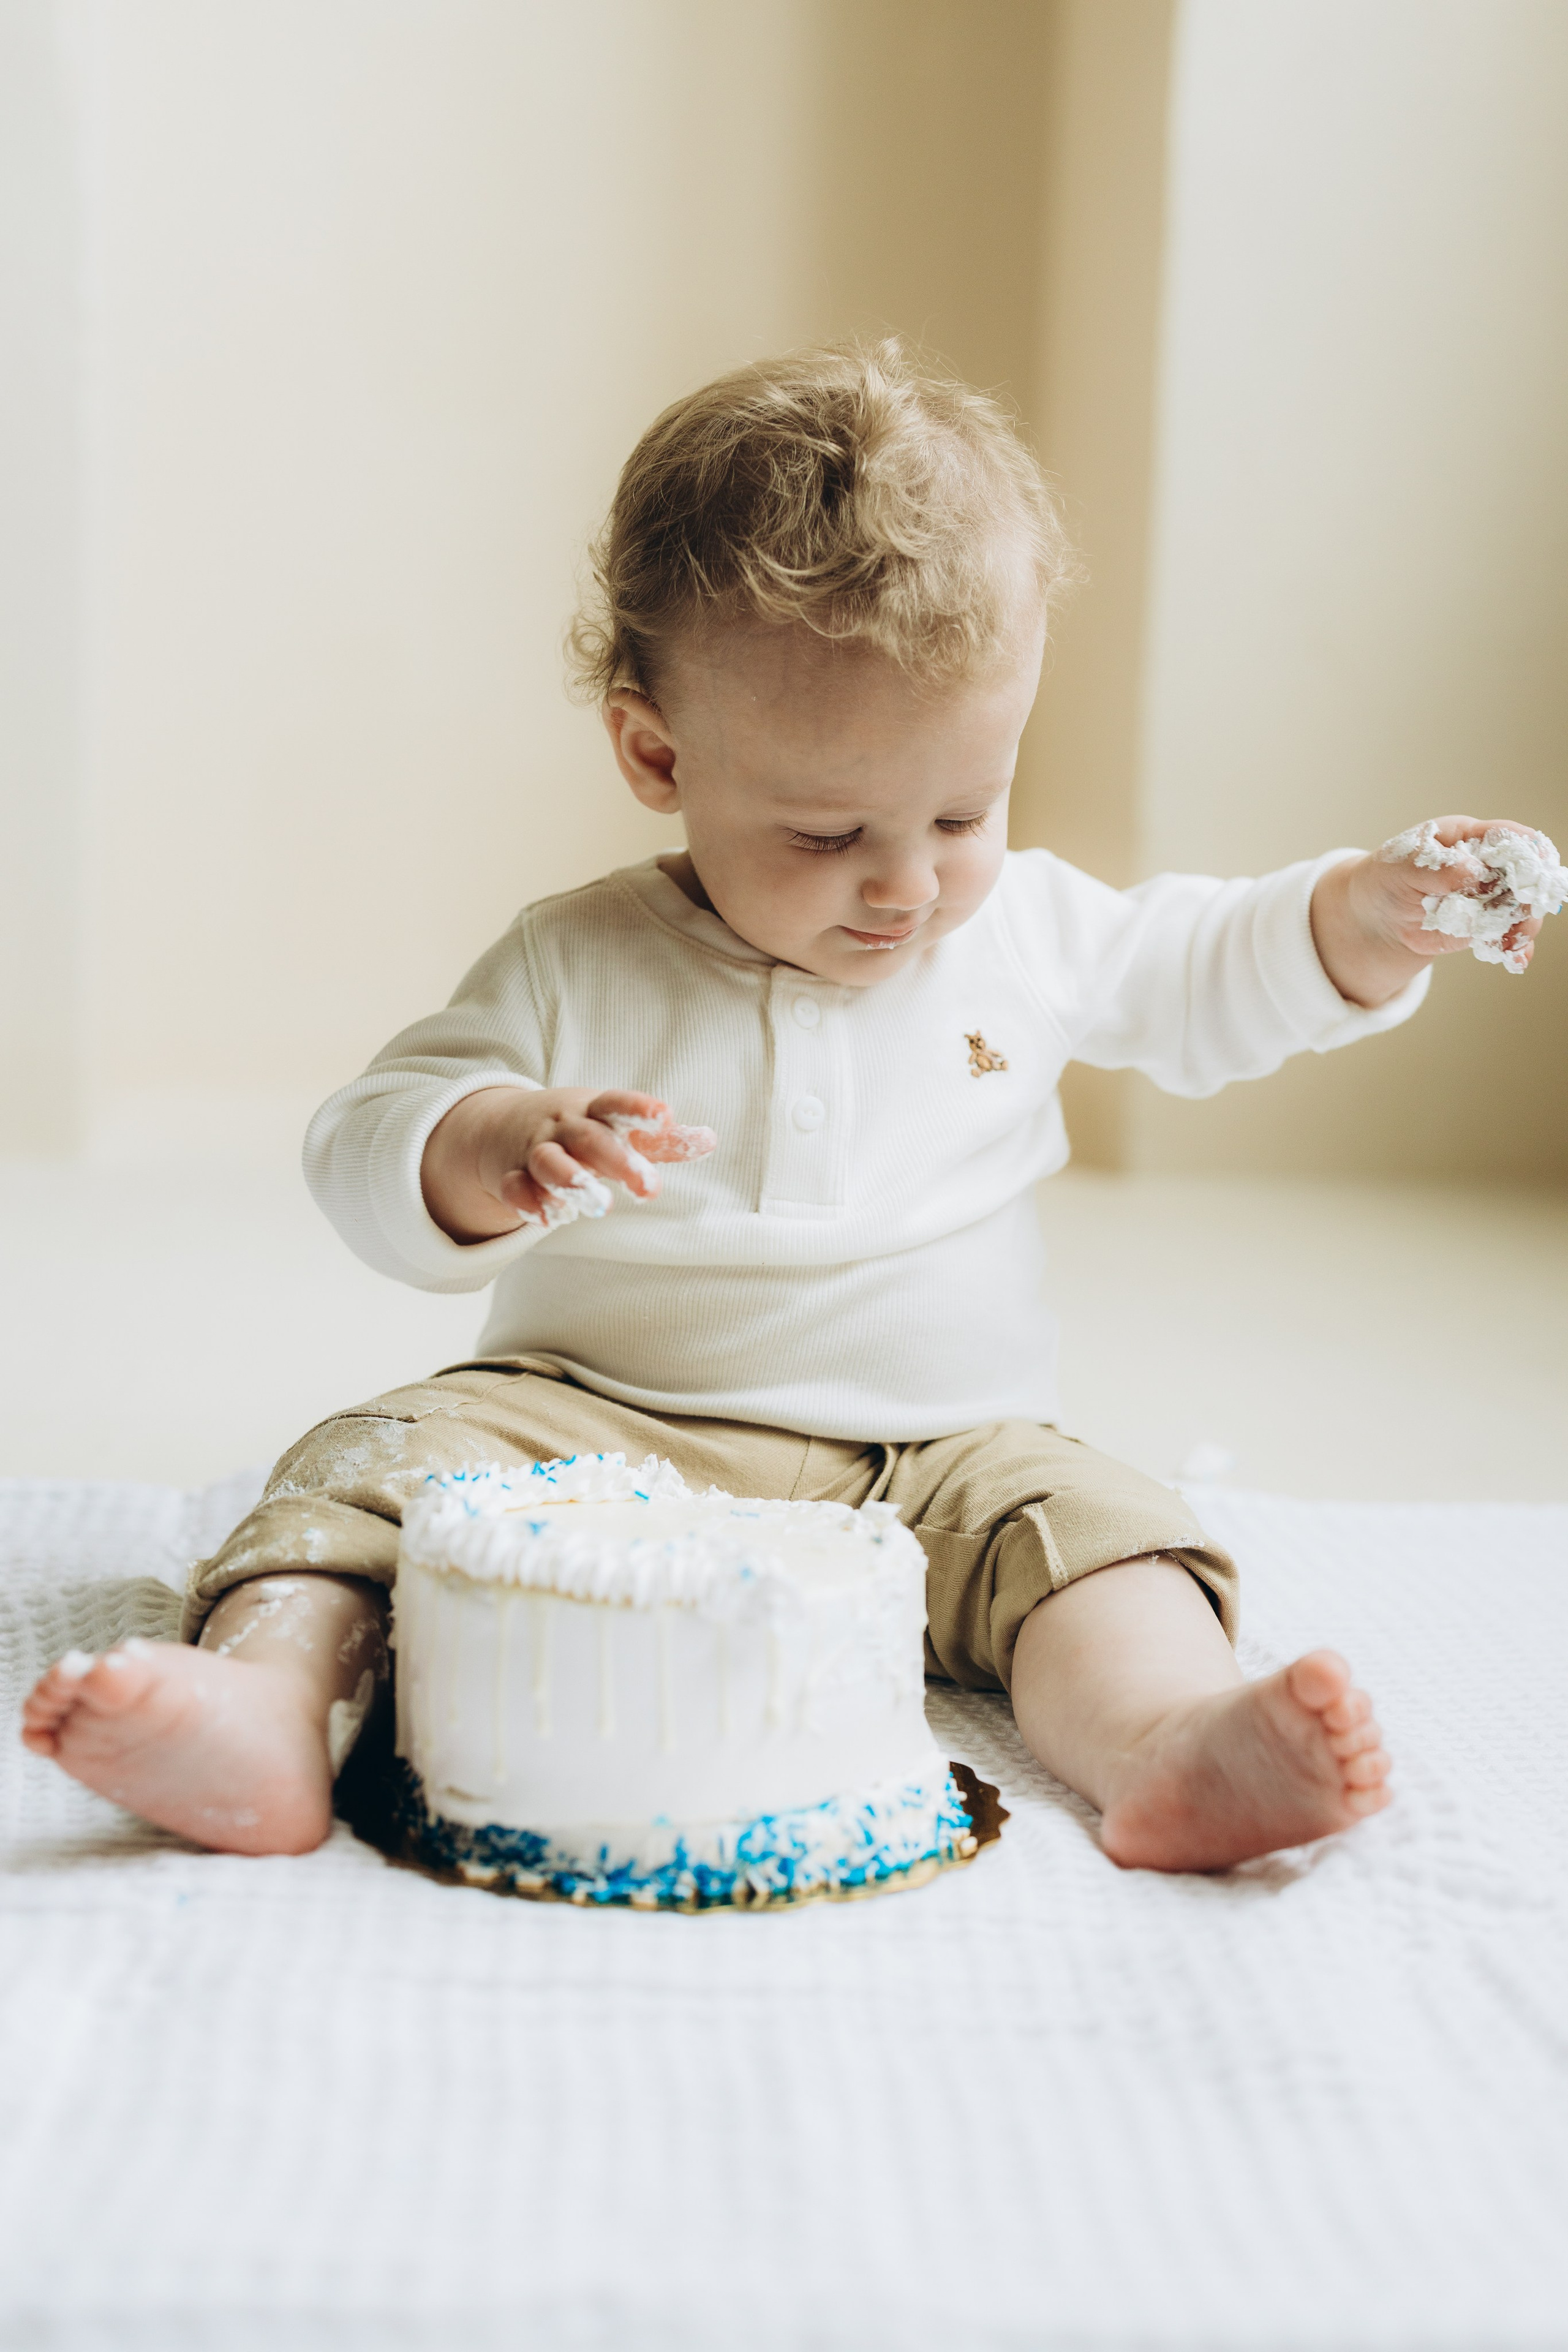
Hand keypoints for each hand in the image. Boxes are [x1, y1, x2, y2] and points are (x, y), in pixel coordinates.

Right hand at [421, 1087, 715, 1244]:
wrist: (505, 1127)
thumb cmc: (580, 1129)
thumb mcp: (615, 1128)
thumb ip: (660, 1141)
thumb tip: (710, 1140)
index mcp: (594, 1111)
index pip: (616, 1105)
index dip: (640, 1109)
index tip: (665, 1117)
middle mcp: (564, 1128)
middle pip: (589, 1138)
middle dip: (617, 1160)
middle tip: (649, 1188)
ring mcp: (536, 1152)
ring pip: (549, 1162)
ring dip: (572, 1181)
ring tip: (600, 1206)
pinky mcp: (511, 1177)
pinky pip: (515, 1188)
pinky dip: (528, 1203)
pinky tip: (548, 1219)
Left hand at [1311, 816, 1550, 1006]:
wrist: (1374, 919)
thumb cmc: (1386, 879)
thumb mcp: (1400, 866)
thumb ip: (1435, 867)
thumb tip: (1471, 871)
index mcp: (1466, 837)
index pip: (1505, 835)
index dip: (1525, 847)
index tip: (1535, 861)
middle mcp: (1485, 865)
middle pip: (1522, 873)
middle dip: (1529, 891)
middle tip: (1522, 909)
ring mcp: (1487, 897)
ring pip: (1520, 907)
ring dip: (1524, 923)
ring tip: (1513, 939)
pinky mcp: (1483, 925)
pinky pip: (1506, 935)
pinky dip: (1514, 947)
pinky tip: (1516, 958)